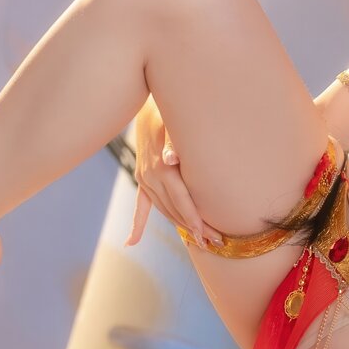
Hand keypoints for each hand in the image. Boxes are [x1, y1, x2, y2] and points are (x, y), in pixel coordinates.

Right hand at [126, 96, 220, 246]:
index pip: (181, 200)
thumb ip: (173, 143)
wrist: (150, 104)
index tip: (208, 235)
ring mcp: (144, 179)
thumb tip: (171, 160)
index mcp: (162, 168)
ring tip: (199, 242)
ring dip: (180, 226)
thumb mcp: (175, 124)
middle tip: (216, 243)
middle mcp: (151, 177)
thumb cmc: (171, 114)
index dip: (194, 219)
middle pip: (175, 210)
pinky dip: (137, 224)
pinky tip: (132, 242)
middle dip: (195, 228)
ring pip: (163, 210)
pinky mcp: (142, 178)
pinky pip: (141, 205)